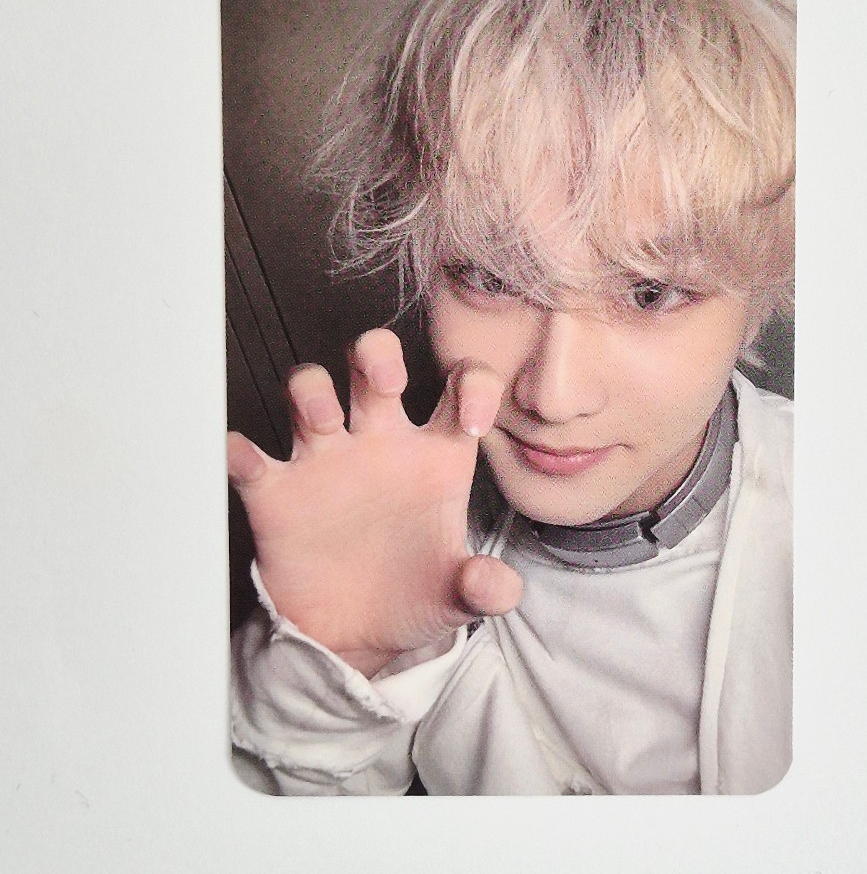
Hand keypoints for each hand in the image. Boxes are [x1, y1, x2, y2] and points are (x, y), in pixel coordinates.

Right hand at [227, 329, 522, 676]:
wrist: (354, 642)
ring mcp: (326, 463)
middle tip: (385, 378)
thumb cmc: (412, 599)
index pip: (459, 387)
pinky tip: (244, 456)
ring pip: (309, 391)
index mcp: (435, 456)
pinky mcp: (278, 495)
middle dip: (376, 353)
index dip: (472, 385)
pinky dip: (240, 451)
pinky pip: (252, 459)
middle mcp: (380, 444)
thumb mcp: (458, 597)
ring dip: (310, 392)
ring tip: (322, 421)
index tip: (474, 424)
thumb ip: (485, 588)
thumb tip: (497, 586)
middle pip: (373, 364)